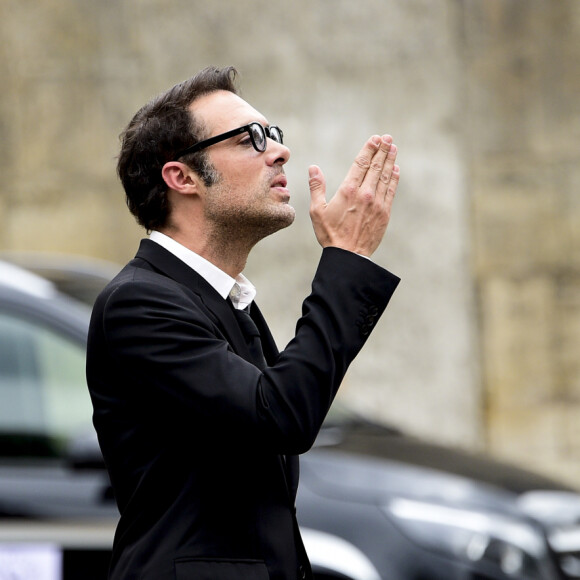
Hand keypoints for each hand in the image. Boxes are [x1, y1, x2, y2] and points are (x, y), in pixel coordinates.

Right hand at [308, 134, 398, 256]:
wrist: (349, 256)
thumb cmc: (330, 234)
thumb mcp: (317, 211)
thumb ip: (317, 187)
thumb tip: (313, 168)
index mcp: (348, 191)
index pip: (361, 163)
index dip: (369, 149)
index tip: (374, 139)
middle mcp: (365, 194)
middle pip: (376, 166)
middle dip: (382, 150)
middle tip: (387, 138)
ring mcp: (377, 203)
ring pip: (386, 176)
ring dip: (390, 161)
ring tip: (393, 148)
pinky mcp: (384, 213)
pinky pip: (391, 191)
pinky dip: (394, 178)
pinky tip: (395, 170)